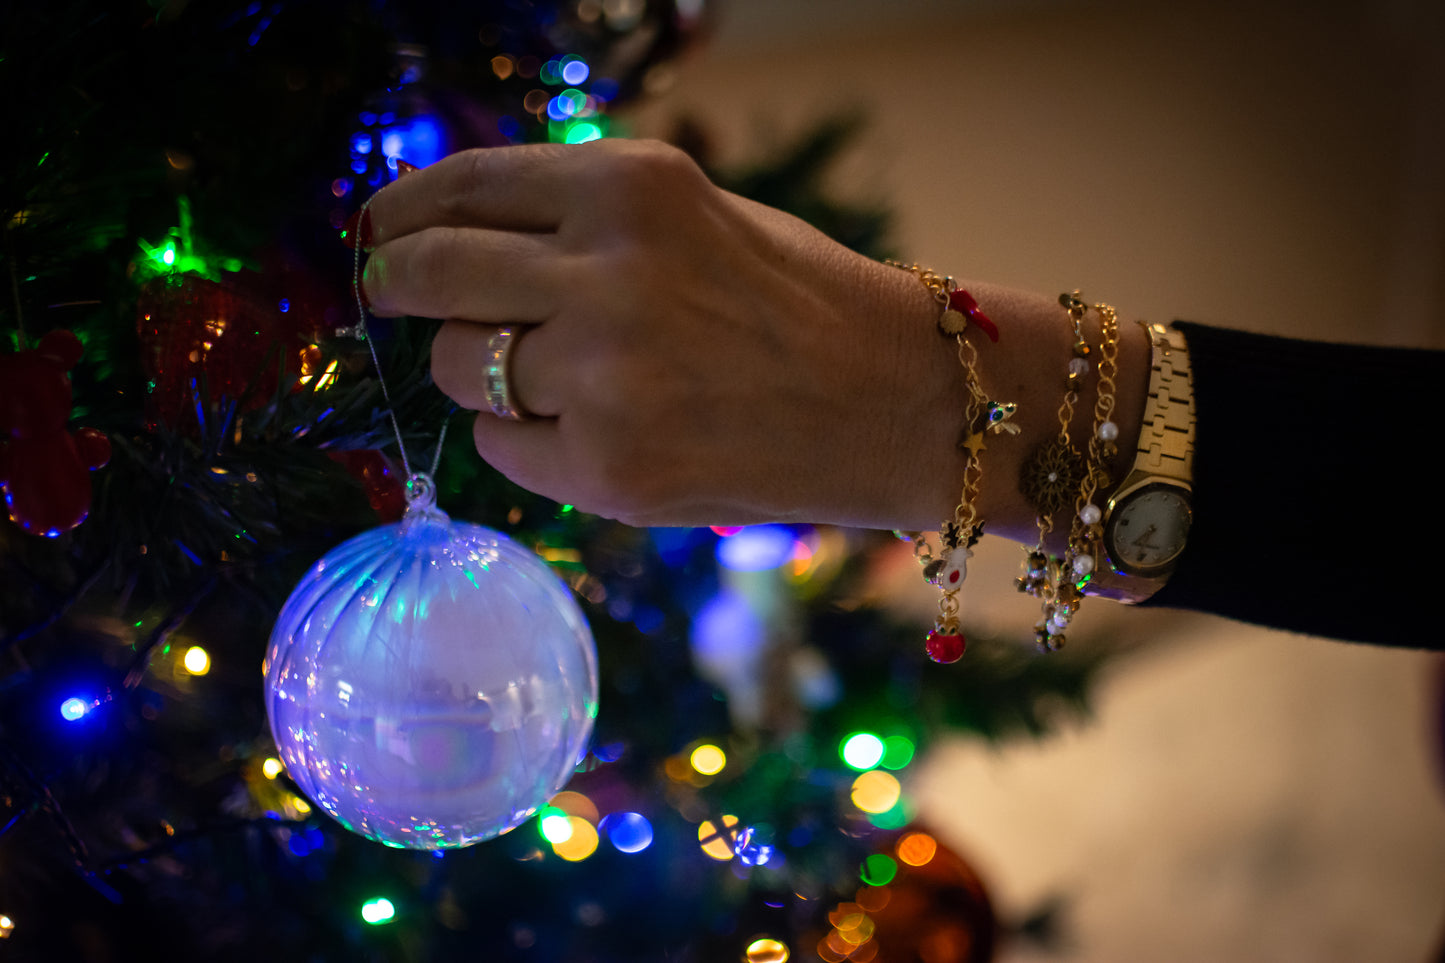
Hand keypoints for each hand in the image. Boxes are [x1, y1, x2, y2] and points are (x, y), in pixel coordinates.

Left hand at [360, 139, 974, 528]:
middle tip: (384, 292)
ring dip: (474, 371)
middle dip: (393, 283)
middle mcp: (607, 272)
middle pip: (431, 273)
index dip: (401, 210)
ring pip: (455, 368)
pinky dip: (523, 438)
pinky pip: (500, 447)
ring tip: (547, 375)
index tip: (376, 230)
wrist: (897, 402)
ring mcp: (604, 376)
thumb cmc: (795, 302)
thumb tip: (449, 235)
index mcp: (631, 186)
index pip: (463, 185)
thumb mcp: (690, 215)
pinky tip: (594, 431)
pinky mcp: (609, 468)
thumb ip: (576, 217)